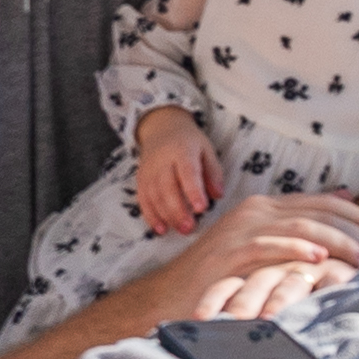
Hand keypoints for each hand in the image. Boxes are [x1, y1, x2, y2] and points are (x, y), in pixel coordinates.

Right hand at [132, 106, 217, 236]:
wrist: (161, 128)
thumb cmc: (189, 142)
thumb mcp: (206, 150)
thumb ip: (213, 172)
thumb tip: (218, 195)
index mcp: (182, 151)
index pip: (187, 172)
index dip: (193, 191)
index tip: (201, 208)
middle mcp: (162, 162)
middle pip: (168, 188)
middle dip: (178, 210)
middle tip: (190, 227)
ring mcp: (149, 172)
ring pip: (154, 196)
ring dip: (166, 216)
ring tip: (180, 230)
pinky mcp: (141, 180)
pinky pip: (143, 200)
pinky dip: (150, 216)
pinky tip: (160, 229)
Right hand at [154, 189, 358, 321]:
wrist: (170, 295)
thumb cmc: (223, 276)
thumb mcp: (262, 249)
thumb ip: (297, 230)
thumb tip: (342, 204)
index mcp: (266, 207)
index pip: (324, 202)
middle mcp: (256, 211)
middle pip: (319, 211)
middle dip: (357, 228)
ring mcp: (242, 230)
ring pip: (302, 226)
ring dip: (338, 241)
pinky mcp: (230, 253)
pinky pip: (270, 246)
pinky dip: (298, 250)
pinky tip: (320, 260)